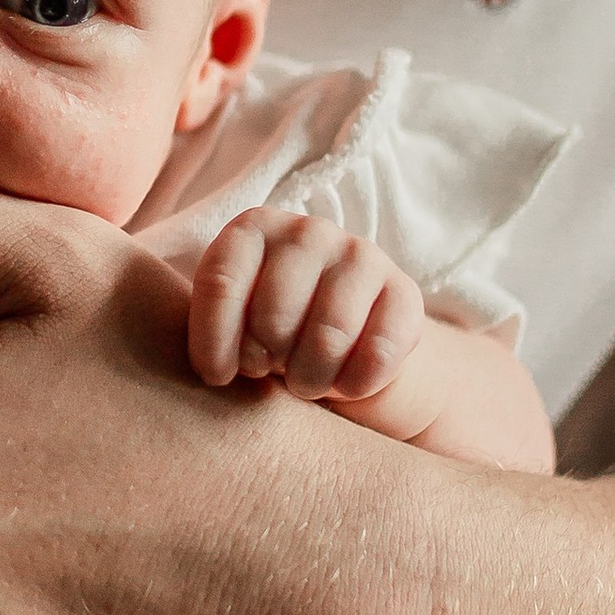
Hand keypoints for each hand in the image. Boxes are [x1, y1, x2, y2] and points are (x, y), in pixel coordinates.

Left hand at [188, 208, 424, 405]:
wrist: (345, 343)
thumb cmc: (270, 331)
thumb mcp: (230, 320)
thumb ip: (211, 327)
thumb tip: (210, 368)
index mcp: (253, 229)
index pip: (221, 282)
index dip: (214, 340)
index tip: (217, 377)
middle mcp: (307, 232)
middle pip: (274, 314)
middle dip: (266, 361)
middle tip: (270, 371)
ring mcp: (361, 255)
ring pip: (329, 335)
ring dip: (310, 378)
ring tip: (303, 383)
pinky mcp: (404, 291)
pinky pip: (379, 351)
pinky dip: (355, 383)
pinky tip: (344, 385)